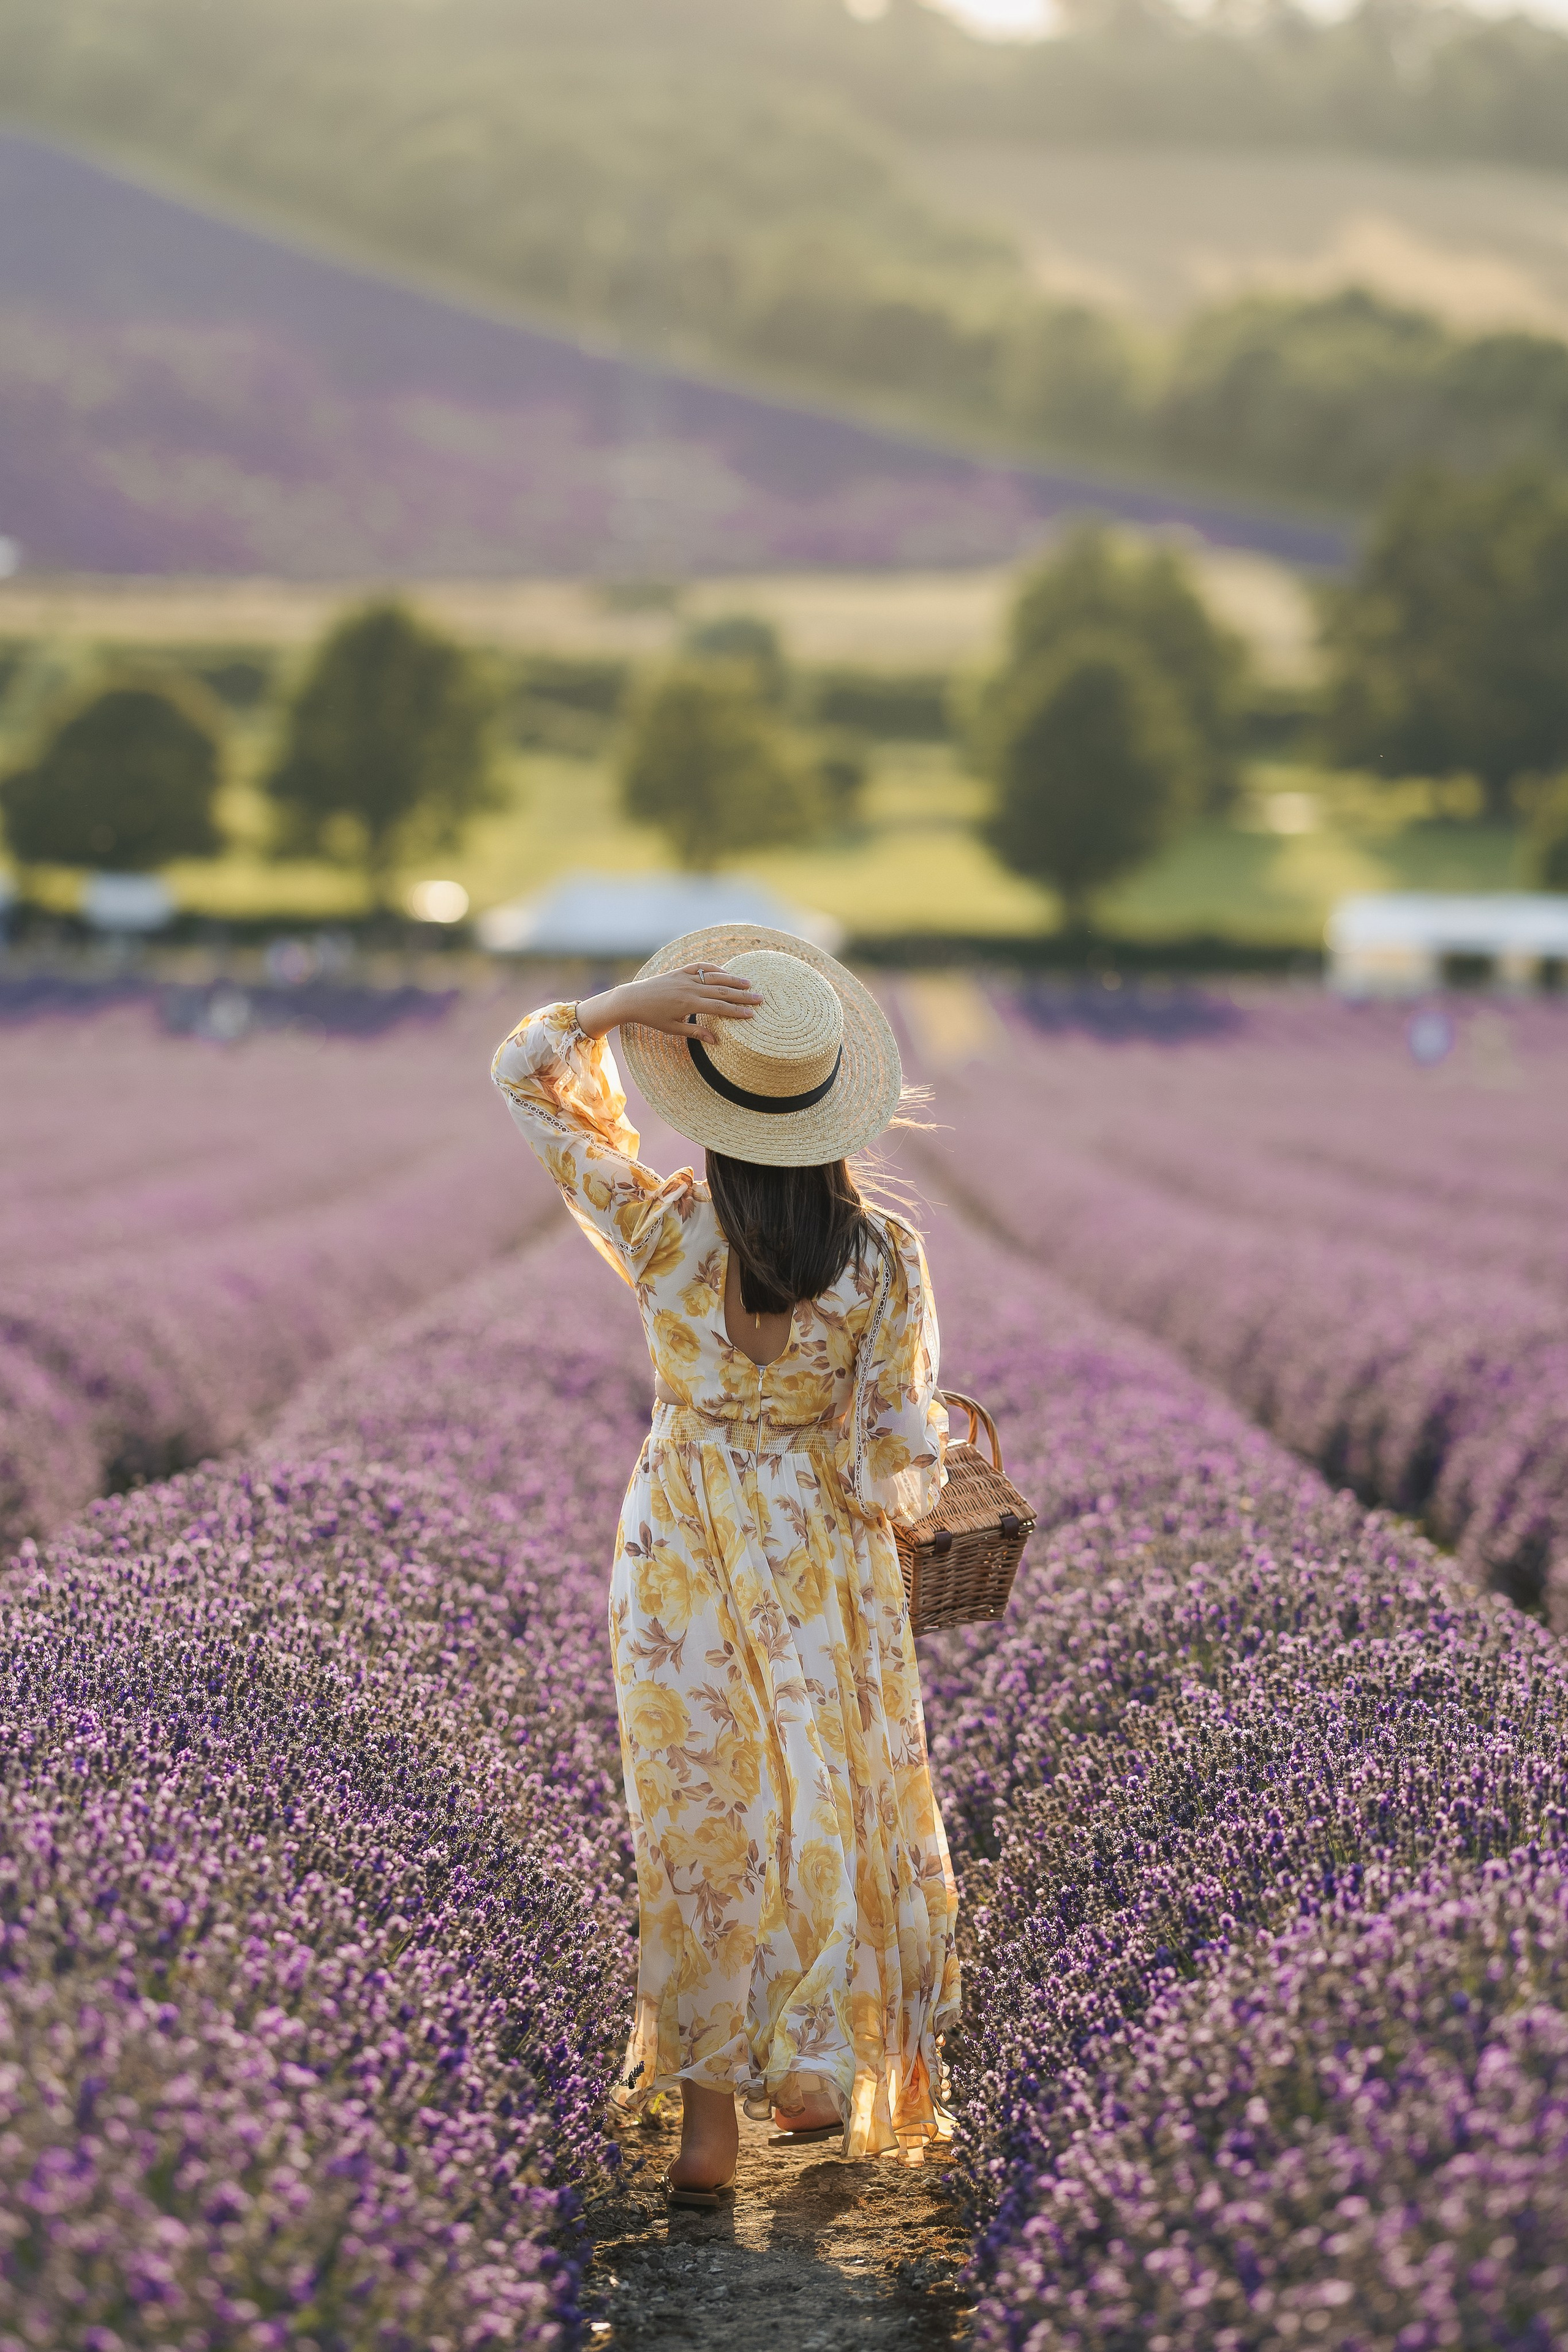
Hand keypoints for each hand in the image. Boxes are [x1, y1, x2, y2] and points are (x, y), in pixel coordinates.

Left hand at [577, 963, 761, 1042]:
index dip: (736, 1011)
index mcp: (689, 1004)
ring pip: (714, 977)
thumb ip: (695, 1033)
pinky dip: (714, 968)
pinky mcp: (680, 971)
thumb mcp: (673, 1029)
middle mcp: (689, 989)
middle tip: (759, 998)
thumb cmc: (652, 1017)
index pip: (719, 1008)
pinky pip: (701, 967)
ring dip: (733, 979)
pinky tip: (725, 971)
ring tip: (749, 984)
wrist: (633, 999)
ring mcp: (685, 977)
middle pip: (722, 991)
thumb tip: (715, 1041)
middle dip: (742, 996)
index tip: (751, 1014)